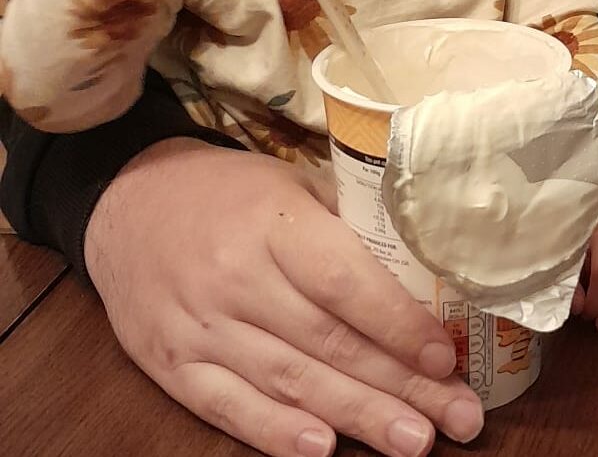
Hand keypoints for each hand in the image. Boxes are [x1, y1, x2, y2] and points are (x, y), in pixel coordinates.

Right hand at [84, 140, 483, 456]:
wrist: (127, 203)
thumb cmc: (226, 191)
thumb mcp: (287, 182)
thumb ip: (345, 219)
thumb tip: (421, 256)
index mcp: (272, 224)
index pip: (343, 282)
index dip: (397, 323)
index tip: (445, 356)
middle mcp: (237, 279)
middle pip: (328, 342)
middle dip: (399, 386)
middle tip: (456, 418)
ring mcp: (201, 327)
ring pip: (290, 382)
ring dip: (357, 418)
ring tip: (413, 442)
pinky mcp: (173, 365)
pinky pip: (229, 406)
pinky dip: (275, 433)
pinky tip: (322, 450)